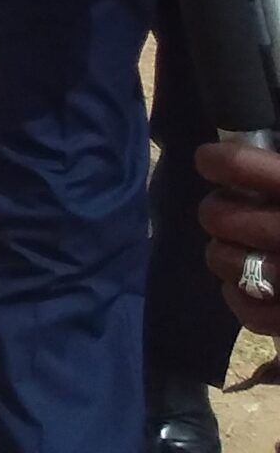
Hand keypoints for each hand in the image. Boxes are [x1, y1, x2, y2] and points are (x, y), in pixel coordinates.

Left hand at [196, 140, 279, 334]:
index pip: (245, 165)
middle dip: (216, 211)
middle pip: (223, 215)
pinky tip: (243, 285)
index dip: (220, 160)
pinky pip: (250, 310)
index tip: (209, 160)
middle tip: (221, 211)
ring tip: (231, 249)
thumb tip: (254, 153)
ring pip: (226, 260)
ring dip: (221, 254)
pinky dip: (238, 297)